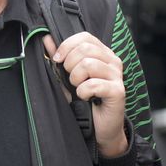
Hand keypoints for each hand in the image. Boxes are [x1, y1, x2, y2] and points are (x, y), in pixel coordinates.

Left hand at [44, 31, 128, 156]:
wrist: (99, 128)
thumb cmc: (85, 102)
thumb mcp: (68, 77)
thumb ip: (60, 58)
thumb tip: (47, 39)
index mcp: (103, 54)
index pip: (85, 37)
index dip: (67, 45)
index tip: (57, 59)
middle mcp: (112, 61)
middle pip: (85, 48)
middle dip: (69, 64)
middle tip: (69, 79)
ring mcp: (117, 76)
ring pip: (88, 64)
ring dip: (76, 79)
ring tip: (78, 89)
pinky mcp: (118, 91)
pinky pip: (93, 84)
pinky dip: (83, 92)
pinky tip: (85, 98)